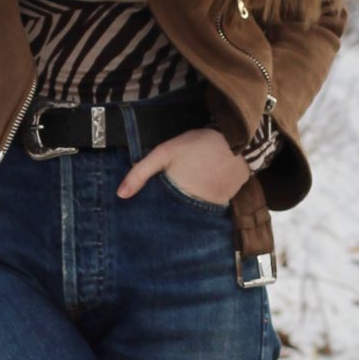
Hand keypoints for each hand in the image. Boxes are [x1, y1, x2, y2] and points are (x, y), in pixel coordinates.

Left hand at [118, 126, 248, 205]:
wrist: (238, 143)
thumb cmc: (199, 145)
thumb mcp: (165, 152)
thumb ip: (141, 172)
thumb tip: (120, 195)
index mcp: (176, 198)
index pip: (157, 215)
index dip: (150, 213)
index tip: (142, 213)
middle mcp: (193, 210)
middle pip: (174, 216)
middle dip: (166, 213)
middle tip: (163, 203)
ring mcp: (210, 209)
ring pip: (190, 214)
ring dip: (184, 209)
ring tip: (179, 198)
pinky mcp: (223, 205)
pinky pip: (206, 209)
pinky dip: (200, 204)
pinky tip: (197, 193)